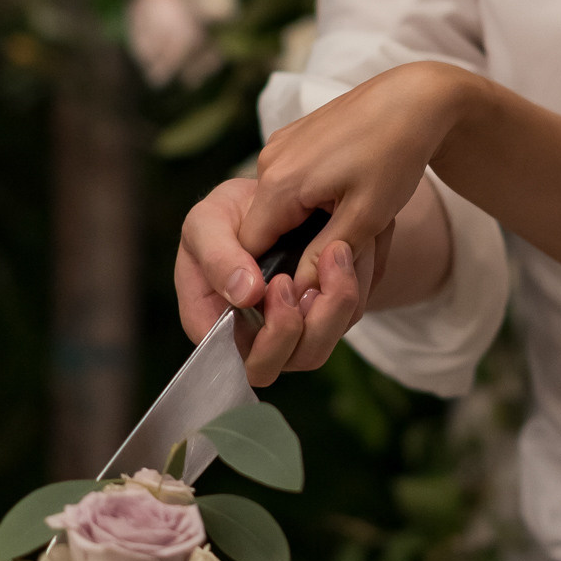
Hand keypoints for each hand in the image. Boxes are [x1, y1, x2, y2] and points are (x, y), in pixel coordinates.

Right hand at [174, 174, 378, 386]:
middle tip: (309, 273)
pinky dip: (352, 289)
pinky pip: (343, 322)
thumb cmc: (227, 215)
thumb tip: (246, 295)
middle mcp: (251, 338)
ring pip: (318, 347)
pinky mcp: (318, 319)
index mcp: (213, 321)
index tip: (279, 283)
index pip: (235, 356)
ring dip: (336, 304)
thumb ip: (217, 257)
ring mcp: (287, 334)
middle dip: (304, 326)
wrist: (270, 197)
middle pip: (282, 363)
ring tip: (337, 251)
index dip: (263, 334)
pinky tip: (348, 253)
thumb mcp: (208, 223)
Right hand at [244, 61, 472, 275]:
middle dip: (294, 250)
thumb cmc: (395, 154)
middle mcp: (269, 161)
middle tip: (339, 256)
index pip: (250, 249)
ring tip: (348, 224)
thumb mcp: (365, 217)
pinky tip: (345, 197)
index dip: (273, 275)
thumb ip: (323, 258)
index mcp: (279, 183)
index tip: (305, 289)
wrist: (414, 98)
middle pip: (264, 229)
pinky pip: (289, 184)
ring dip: (304, 225)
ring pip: (278, 208)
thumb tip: (297, 294)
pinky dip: (310, 201)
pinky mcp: (294, 138)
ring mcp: (280, 146)